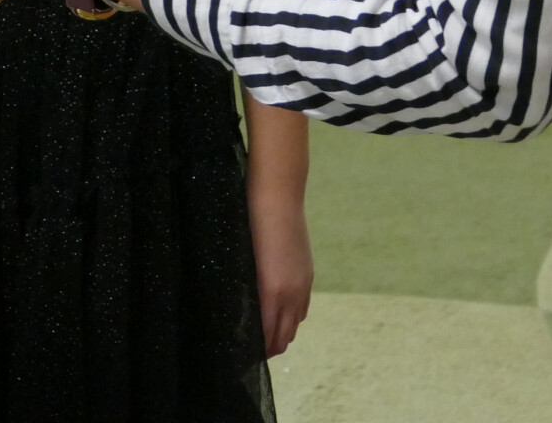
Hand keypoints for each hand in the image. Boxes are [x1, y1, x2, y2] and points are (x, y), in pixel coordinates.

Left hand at [248, 182, 313, 356]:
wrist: (278, 197)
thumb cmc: (251, 224)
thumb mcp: (243, 262)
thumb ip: (247, 292)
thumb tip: (245, 313)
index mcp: (271, 292)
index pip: (267, 335)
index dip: (258, 350)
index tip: (245, 355)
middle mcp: (291, 293)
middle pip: (285, 337)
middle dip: (271, 348)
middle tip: (255, 353)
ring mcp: (303, 283)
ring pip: (296, 323)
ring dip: (283, 334)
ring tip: (268, 338)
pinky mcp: (308, 273)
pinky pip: (303, 307)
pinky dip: (293, 318)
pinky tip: (283, 315)